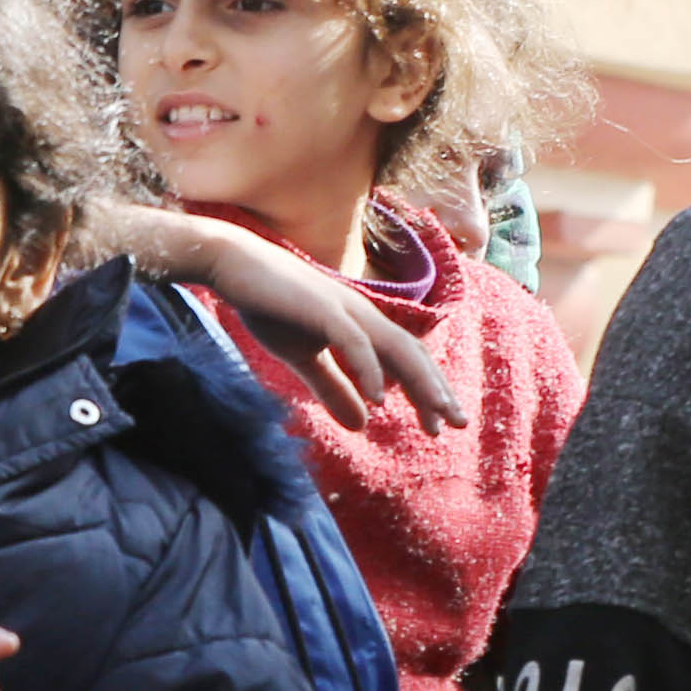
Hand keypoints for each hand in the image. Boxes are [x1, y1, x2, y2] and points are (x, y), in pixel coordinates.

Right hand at [107, 203, 454, 426]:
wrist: (233, 264)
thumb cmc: (267, 306)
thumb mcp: (303, 357)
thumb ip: (333, 388)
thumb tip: (361, 425)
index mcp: (361, 324)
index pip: (405, 360)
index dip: (424, 391)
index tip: (437, 426)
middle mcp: (363, 314)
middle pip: (411, 354)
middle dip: (435, 390)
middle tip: (457, 424)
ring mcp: (346, 309)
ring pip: (396, 348)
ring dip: (419, 382)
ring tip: (435, 415)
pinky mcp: (324, 310)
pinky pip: (355, 343)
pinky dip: (370, 371)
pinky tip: (378, 400)